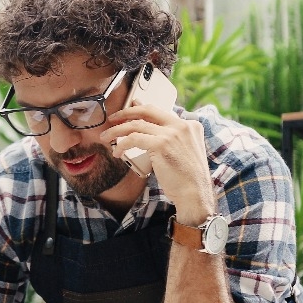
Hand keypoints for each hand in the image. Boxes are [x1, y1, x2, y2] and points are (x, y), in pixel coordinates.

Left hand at [101, 104, 215, 223]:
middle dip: (127, 112)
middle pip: (148, 110)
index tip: (130, 109)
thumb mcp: (185, 153)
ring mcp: (172, 134)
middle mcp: (182, 125)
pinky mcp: (161, 144)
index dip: (141, 109)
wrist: (195, 194)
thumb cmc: (188, 179)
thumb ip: (172, 140)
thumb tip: (149, 132)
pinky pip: (134, 138)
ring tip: (106, 137)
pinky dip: (122, 144)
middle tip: (113, 118)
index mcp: (190, 125)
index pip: (160, 112)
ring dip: (118, 130)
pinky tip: (117, 152)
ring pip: (137, 124)